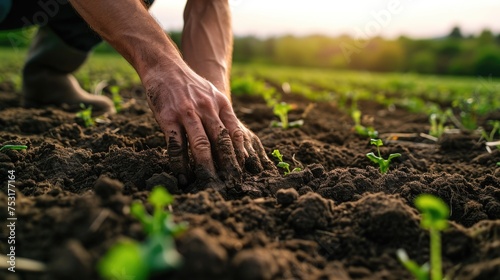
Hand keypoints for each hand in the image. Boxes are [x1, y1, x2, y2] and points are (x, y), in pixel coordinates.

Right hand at [144, 67, 274, 187]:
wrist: (164, 66)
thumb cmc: (190, 85)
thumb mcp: (212, 95)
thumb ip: (222, 115)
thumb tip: (235, 142)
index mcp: (221, 104)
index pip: (236, 133)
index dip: (241, 154)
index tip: (244, 172)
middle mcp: (207, 108)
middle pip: (221, 141)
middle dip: (228, 165)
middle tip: (232, 183)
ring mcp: (187, 113)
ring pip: (201, 145)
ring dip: (206, 167)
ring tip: (210, 183)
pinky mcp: (168, 118)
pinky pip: (176, 145)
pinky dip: (180, 163)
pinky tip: (182, 175)